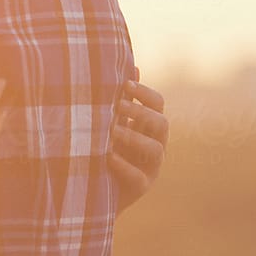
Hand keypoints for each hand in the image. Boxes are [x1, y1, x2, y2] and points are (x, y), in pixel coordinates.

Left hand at [110, 75, 168, 208]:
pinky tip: (108, 156)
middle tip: (117, 106)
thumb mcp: (111, 122)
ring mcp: (151, 167)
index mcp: (148, 126)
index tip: (124, 84)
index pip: (157, 104)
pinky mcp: (141, 187)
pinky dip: (124, 165)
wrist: (93, 188)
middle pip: (162, 124)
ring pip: (156, 149)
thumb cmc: (103, 147)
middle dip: (141, 113)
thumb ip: (123, 100)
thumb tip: (133, 67)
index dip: (145, 93)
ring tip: (112, 131)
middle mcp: (155, 144)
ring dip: (133, 137)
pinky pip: (139, 176)